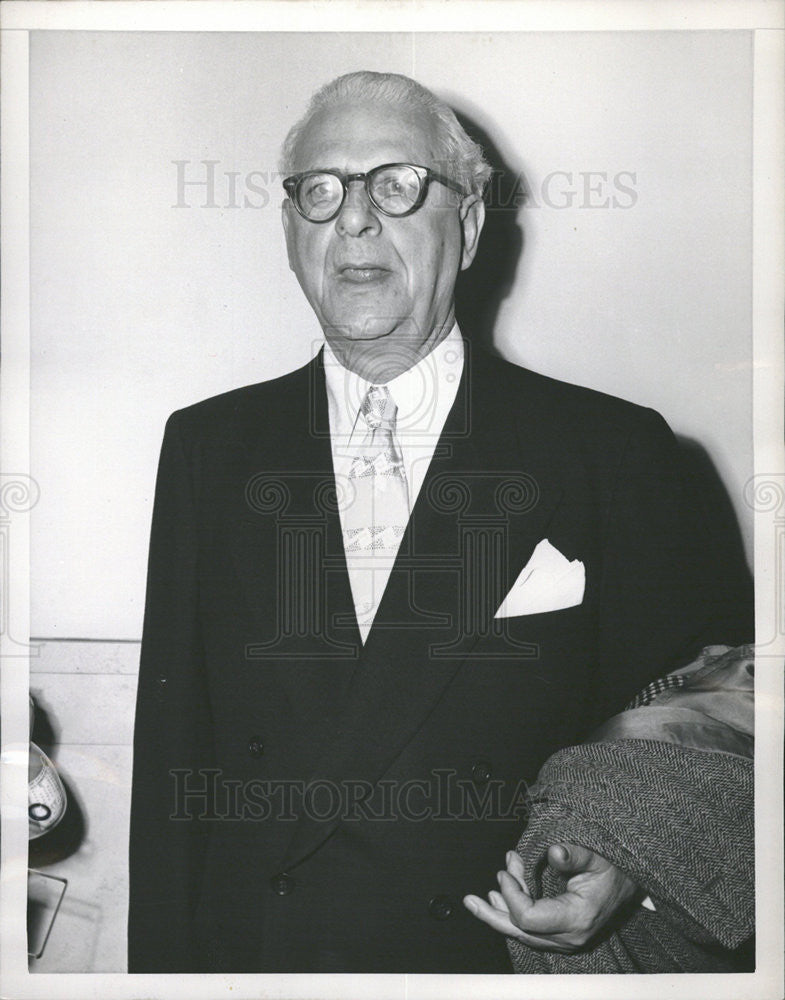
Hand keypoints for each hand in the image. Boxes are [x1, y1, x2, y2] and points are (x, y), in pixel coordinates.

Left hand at [463, 844, 640, 952]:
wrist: (632, 884)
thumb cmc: (615, 868)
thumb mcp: (596, 856)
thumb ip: (573, 855)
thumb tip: (554, 852)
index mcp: (576, 919)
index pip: (528, 918)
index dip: (512, 895)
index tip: (506, 870)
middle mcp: (570, 937)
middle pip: (520, 931)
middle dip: (493, 913)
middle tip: (470, 900)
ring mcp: (566, 940)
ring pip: (522, 934)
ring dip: (499, 915)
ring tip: (477, 901)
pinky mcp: (562, 935)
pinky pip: (531, 931)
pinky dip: (512, 916)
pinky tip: (498, 902)